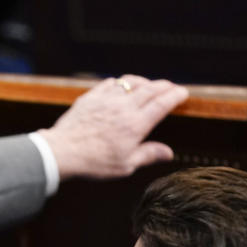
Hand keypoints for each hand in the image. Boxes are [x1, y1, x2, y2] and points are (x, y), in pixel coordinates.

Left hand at [37, 75, 188, 180]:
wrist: (63, 152)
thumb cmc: (95, 162)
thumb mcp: (126, 165)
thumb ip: (148, 155)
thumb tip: (168, 153)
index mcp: (136, 124)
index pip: (162, 104)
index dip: (175, 96)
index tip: (182, 93)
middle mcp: (124, 107)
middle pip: (150, 89)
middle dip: (164, 86)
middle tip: (171, 86)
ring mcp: (106, 100)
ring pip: (130, 82)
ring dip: (144, 81)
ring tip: (149, 84)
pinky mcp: (91, 97)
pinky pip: (110, 83)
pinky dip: (121, 82)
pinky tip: (121, 86)